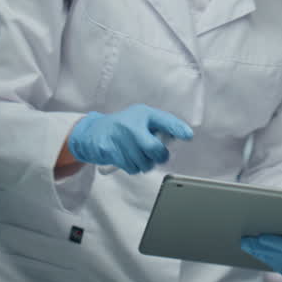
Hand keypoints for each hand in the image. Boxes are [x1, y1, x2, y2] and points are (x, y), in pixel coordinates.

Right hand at [66, 104, 192, 173]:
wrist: (92, 133)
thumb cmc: (122, 127)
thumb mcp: (140, 120)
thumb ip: (157, 127)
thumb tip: (177, 136)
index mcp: (143, 114)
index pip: (165, 120)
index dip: (178, 128)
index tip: (188, 136)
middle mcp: (132, 124)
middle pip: (155, 148)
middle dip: (159, 156)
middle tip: (159, 156)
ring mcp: (120, 138)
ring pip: (144, 162)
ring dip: (145, 164)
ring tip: (139, 156)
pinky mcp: (111, 150)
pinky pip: (132, 167)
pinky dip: (133, 167)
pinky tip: (128, 158)